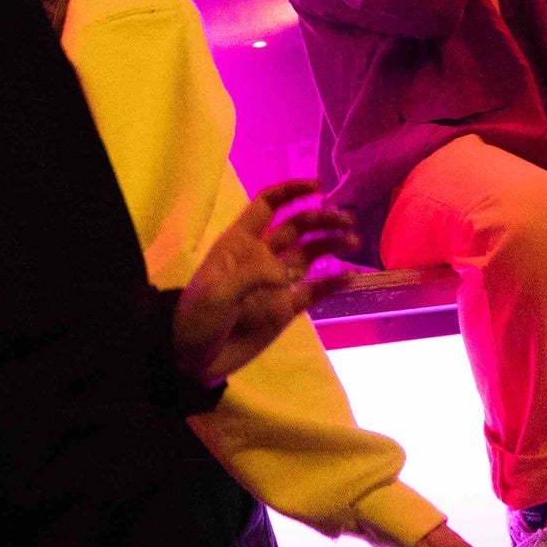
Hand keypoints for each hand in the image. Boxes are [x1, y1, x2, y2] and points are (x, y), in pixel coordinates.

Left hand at [175, 180, 354, 387]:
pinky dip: (334, 283)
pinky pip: (316, 290)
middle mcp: (262, 256)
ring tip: (353, 241)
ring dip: (332, 243)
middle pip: (297, 226)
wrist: (193, 359)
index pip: (267, 205)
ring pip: (311, 253)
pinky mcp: (287, 308)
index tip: (318, 187)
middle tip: (347, 220)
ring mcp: (276, 282)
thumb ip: (249, 277)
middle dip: (321, 219)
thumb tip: (284, 274)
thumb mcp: (215, 293)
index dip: (291, 192)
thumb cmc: (196, 319)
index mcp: (240, 243)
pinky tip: (351, 277)